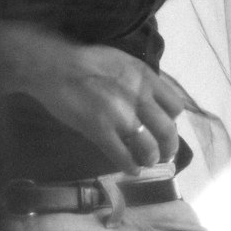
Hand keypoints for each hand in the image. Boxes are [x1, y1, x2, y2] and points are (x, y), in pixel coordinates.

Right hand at [7, 30, 184, 174]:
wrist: (55, 66)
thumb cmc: (87, 61)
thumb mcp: (122, 62)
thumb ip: (141, 81)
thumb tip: (154, 102)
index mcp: (144, 77)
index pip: (175, 106)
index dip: (172, 121)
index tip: (166, 127)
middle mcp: (138, 96)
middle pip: (167, 131)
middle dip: (168, 148)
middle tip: (164, 155)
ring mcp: (120, 115)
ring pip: (149, 148)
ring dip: (150, 159)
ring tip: (146, 161)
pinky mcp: (101, 131)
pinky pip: (123, 157)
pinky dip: (130, 167)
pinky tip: (130, 169)